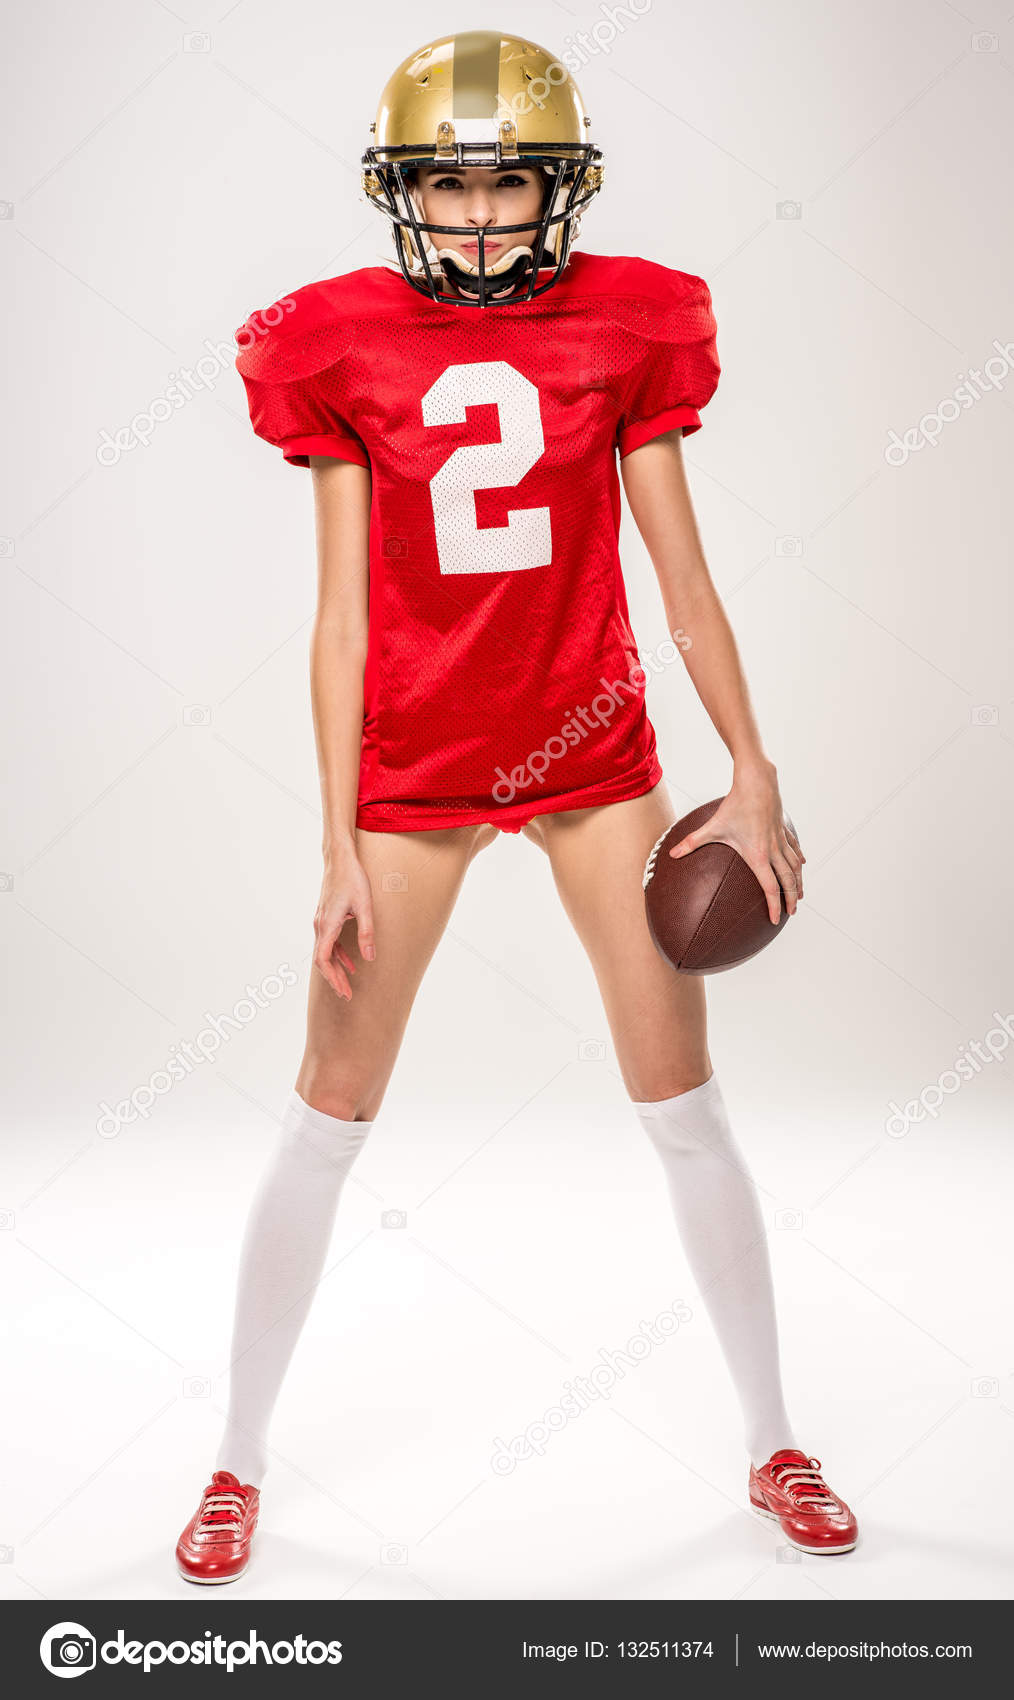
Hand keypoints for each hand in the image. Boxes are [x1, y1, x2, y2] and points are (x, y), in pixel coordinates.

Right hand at [313, 842, 375, 998]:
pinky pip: (329, 942)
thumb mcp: (365, 906)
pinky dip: (338, 955)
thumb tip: (369, 957)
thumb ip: (367, 933)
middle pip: (323, 960)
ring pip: (325, 952)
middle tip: (347, 996)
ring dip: (336, 969)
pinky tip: (351, 963)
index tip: (344, 991)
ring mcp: (322, 921)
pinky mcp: (327, 917)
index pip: (323, 960)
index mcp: (327, 925)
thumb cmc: (353, 878)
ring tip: (348, 984)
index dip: (333, 978)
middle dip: (334, 979)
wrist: (340, 858)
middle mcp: (320, 925)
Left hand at [669, 766, 804, 923]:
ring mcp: (780, 839)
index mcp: (758, 855)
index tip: (774, 919)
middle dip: (791, 899)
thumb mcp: (712, 827)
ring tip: (800, 895)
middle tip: (791, 913)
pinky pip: (794, 848)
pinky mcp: (783, 829)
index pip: (770, 888)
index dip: (773, 905)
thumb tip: (672, 854)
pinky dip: (799, 859)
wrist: (756, 782)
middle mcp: (773, 850)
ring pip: (795, 866)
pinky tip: (802, 865)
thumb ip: (692, 842)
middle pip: (788, 881)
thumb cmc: (734, 805)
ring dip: (799, 882)